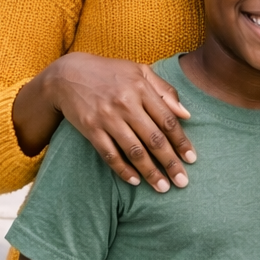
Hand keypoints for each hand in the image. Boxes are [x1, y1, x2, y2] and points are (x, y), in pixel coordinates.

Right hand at [13, 53, 195, 191]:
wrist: (68, 74)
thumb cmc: (110, 72)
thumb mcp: (140, 71)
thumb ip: (164, 91)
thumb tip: (186, 115)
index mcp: (141, 88)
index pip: (167, 120)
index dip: (181, 142)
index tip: (192, 159)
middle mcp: (125, 103)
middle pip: (154, 139)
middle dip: (170, 163)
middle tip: (182, 182)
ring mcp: (107, 117)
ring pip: (134, 150)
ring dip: (150, 172)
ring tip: (162, 187)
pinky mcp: (90, 129)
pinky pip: (110, 155)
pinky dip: (123, 170)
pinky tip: (135, 181)